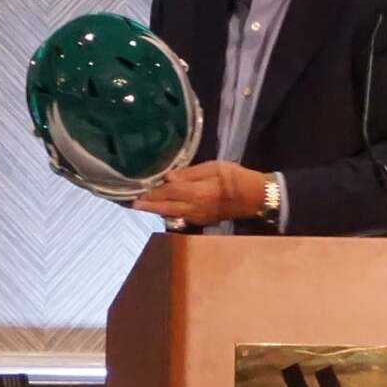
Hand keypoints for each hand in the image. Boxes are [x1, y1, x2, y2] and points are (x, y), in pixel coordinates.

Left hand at [131, 161, 268, 226]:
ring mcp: (197, 216)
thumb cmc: (236, 177)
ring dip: (156, 210)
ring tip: (141, 206)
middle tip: (132, 204)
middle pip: (165, 207)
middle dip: (148, 205)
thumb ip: (191, 173)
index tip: (137, 191)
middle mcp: (194, 208)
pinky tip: (161, 209)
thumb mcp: (215, 167)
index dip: (152, 193)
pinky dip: (168, 213)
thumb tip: (169, 177)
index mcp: (197, 193)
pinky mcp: (201, 219)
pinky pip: (180, 217)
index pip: (168, 192)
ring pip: (171, 214)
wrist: (255, 197)